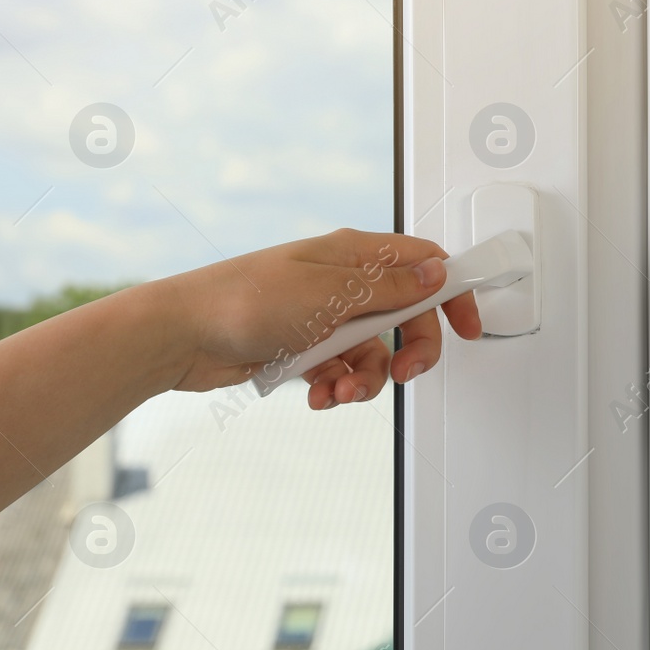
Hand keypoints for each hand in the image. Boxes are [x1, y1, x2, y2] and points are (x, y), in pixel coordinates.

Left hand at [151, 228, 481, 408]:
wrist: (180, 335)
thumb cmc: (244, 301)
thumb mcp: (330, 294)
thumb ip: (390, 288)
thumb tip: (437, 275)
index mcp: (356, 254)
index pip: (426, 265)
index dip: (453, 294)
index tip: (469, 327)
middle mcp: (344, 281)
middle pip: (406, 316)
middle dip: (411, 351)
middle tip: (406, 373)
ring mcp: (325, 314)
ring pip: (375, 352)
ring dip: (366, 380)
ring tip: (339, 392)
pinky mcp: (305, 344)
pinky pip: (342, 370)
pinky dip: (336, 387)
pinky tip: (317, 394)